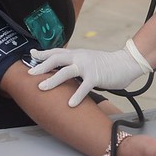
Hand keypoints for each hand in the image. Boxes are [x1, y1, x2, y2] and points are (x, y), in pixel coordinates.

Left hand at [28, 44, 147, 106]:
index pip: (56, 51)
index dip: (43, 53)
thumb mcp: (87, 60)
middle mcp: (79, 57)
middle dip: (41, 66)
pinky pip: (84, 86)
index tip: (31, 54)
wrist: (126, 63)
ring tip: (41, 88)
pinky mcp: (96, 76)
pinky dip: (77, 95)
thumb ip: (75, 63)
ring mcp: (87, 66)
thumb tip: (63, 70)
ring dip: (52, 80)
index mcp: (77, 53)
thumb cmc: (106, 64)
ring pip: (66, 71)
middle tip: (30, 74)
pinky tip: (70, 104)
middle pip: (56, 59)